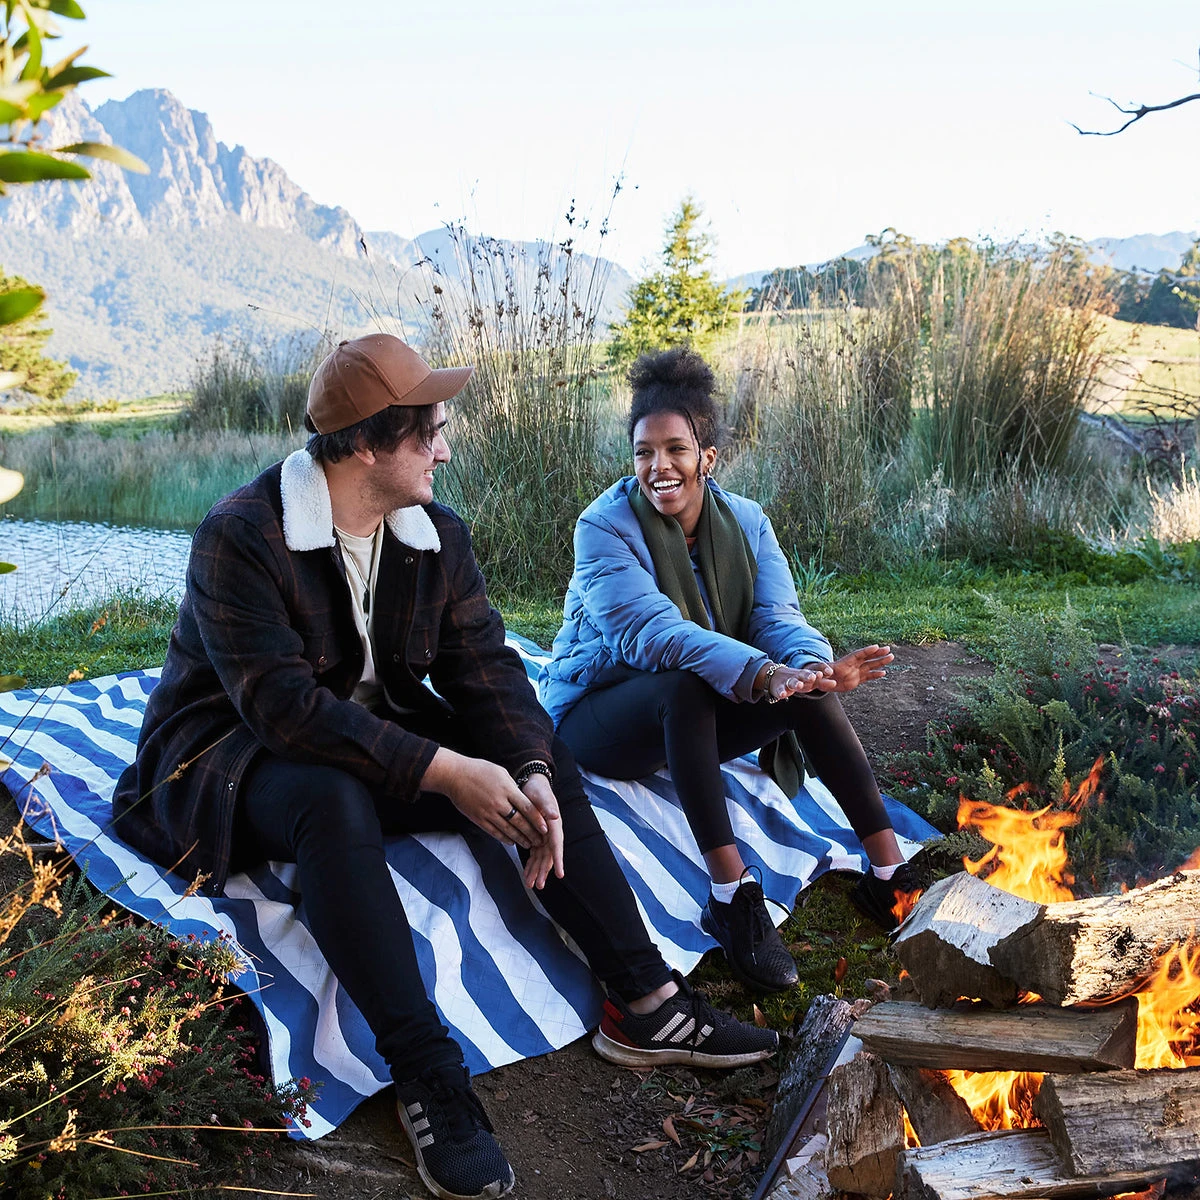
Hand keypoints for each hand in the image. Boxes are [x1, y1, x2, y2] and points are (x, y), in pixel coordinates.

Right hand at [419, 748, 547, 849]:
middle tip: (540, 840)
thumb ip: (512, 787)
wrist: (454, 775)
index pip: (527, 807)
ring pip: (508, 830)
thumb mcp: (500, 772)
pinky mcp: (478, 819)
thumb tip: (522, 799)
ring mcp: (488, 812)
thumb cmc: (478, 770)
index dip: (538, 819)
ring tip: (528, 844)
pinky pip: (494, 832)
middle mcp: (499, 802)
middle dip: (532, 832)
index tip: (546, 828)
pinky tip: (511, 842)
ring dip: (520, 838)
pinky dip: (504, 838)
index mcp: (507, 789)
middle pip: (519, 821)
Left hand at [519, 773, 563, 889]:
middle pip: (549, 855)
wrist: (531, 784)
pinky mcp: (536, 836)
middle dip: (544, 871)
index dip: (558, 860)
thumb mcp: (541, 795)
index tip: (560, 874)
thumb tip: (555, 816)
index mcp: (554, 824)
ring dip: (536, 871)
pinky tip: (526, 873)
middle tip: (538, 885)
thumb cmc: (537, 789)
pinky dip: (530, 864)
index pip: (557, 845)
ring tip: (530, 884)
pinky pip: (534, 853)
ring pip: (541, 858)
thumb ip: (548, 806)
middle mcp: (551, 832)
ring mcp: (544, 836)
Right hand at [757, 661, 832, 702]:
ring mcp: (788, 682)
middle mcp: (799, 676)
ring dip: (796, 683)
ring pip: (792, 682)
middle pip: (804, 675)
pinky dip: (781, 692)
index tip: (830, 672)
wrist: (777, 676)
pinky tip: (783, 695)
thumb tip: (835, 683)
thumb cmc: (799, 680)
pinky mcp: (779, 687)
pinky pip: (780, 690)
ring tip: (799, 685)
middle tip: (813, 677)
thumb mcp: (811, 681)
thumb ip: (823, 682)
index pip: (816, 671)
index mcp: (807, 674)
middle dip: (808, 676)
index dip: (822, 670)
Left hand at [810, 645, 892, 692]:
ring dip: (880, 661)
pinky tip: (884, 673)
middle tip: (888, 649)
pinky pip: (868, 676)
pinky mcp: (857, 679)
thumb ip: (825, 674)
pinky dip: (876, 674)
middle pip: (867, 658)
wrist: (822, 682)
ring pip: (870, 665)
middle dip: (877, 653)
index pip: (857, 655)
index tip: (876, 647)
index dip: (866, 651)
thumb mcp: (822, 675)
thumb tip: (827, 674)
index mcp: (844, 662)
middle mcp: (852, 665)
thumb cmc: (820, 676)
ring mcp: (856, 672)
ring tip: (891, 657)